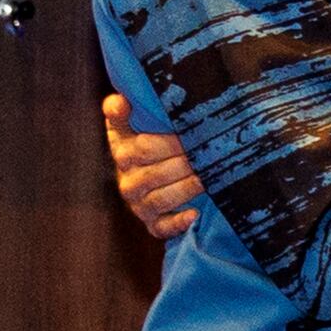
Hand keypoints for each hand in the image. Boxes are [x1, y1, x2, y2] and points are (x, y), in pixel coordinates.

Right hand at [103, 95, 202, 241]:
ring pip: (160, 199)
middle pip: (155, 174)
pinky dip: (178, 223)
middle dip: (184, 164)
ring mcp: (139, 204)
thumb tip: (120, 102)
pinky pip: (161, 228)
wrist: (155, 167)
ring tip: (209, 178)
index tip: (184, 135)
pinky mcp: (152, 223)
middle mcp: (127, 180)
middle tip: (210, 155)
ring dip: (186, 189)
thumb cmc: (148, 137)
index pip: (142, 148)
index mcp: (122, 151)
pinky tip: (194, 214)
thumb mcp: (131, 120)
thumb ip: (121, 109)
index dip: (167, 143)